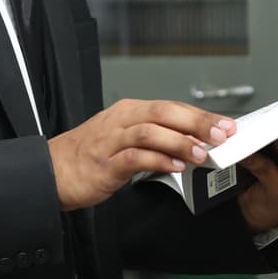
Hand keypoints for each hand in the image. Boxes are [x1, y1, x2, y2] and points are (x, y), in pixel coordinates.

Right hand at [48, 99, 235, 210]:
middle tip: (222, 134)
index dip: (201, 115)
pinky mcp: (105, 164)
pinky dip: (158, 161)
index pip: (172, 107)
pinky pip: (135, 158)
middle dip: (197, 123)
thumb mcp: (125, 140)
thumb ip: (156, 139)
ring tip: (203, 153)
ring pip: (151, 132)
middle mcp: (121, 120)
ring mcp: (112, 141)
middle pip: (165, 113)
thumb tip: (193, 142)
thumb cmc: (89, 156)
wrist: (51, 171)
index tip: (226, 124)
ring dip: (180, 141)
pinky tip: (176, 167)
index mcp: (129, 111)